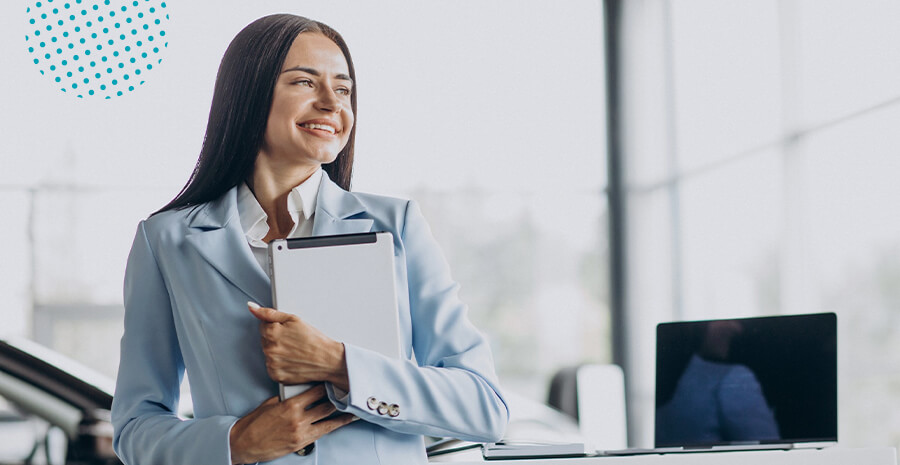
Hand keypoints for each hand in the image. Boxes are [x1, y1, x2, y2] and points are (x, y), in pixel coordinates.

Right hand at [229, 385, 355, 463]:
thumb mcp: (271, 403)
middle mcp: (299, 419)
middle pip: (327, 406)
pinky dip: (332, 426)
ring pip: (329, 422)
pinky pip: (321, 433)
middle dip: (339, 399)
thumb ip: (289, 397)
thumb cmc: (255, 422)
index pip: (316, 392)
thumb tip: (302, 391)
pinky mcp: (301, 443)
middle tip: (350, 393)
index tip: (337, 381)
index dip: (329, 386)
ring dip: (343, 416)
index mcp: (291, 405)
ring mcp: (301, 432)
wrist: (244, 443)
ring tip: (355, 410)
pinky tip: (340, 423)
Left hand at [248, 302, 349, 389]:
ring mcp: (272, 364)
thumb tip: (252, 307)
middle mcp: (269, 349)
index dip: (276, 327)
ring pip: (268, 354)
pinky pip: (272, 368)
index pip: (263, 326)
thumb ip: (269, 313)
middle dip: (276, 340)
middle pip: (265, 341)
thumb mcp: (294, 319)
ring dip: (277, 353)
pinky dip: (280, 365)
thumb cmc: (314, 339)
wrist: (327, 359)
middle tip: (293, 342)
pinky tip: (292, 361)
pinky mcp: (276, 376)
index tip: (288, 332)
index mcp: (272, 332)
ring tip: (294, 352)